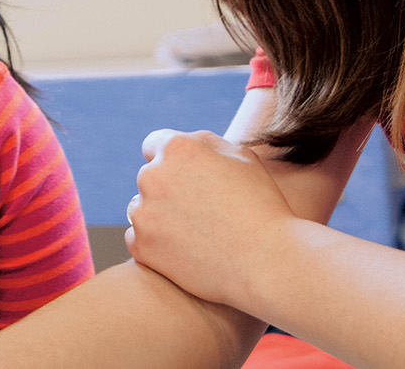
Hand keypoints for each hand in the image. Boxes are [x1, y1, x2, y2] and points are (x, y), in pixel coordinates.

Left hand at [126, 128, 293, 308]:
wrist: (266, 262)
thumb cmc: (262, 206)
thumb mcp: (243, 158)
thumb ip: (207, 143)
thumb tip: (187, 142)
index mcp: (178, 148)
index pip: (155, 144)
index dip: (172, 160)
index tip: (186, 176)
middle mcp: (153, 176)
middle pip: (150, 177)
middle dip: (168, 188)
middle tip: (200, 210)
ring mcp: (144, 213)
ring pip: (142, 208)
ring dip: (158, 215)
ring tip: (195, 231)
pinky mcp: (142, 247)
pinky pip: (137, 238)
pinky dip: (155, 244)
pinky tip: (184, 250)